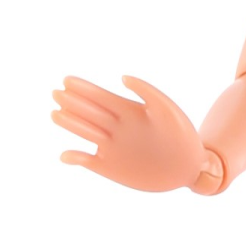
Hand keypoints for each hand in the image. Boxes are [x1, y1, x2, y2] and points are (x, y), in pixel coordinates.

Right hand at [50, 73, 206, 192]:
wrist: (190, 167)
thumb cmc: (182, 135)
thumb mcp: (168, 109)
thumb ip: (148, 92)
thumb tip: (123, 77)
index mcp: (129, 111)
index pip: (101, 97)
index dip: (84, 88)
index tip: (67, 79)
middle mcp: (117, 127)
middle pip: (89, 112)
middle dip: (72, 102)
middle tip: (56, 92)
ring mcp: (112, 146)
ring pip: (86, 132)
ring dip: (70, 124)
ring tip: (55, 113)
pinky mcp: (110, 167)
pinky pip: (87, 161)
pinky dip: (75, 158)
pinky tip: (65, 155)